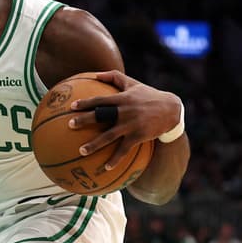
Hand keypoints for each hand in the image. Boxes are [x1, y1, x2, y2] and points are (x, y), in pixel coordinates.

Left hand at [68, 70, 182, 169]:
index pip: (100, 99)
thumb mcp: (132, 83)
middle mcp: (125, 111)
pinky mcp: (139, 136)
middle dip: (85, 120)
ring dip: (95, 144)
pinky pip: (124, 150)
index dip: (86, 102)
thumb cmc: (148, 95)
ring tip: (81, 151)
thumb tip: (94, 74)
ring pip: (110, 136)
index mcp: (122, 98)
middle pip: (102, 116)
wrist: (172, 110)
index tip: (72, 107)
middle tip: (69, 125)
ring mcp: (132, 125)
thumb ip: (113, 77)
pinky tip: (106, 168)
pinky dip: (115, 159)